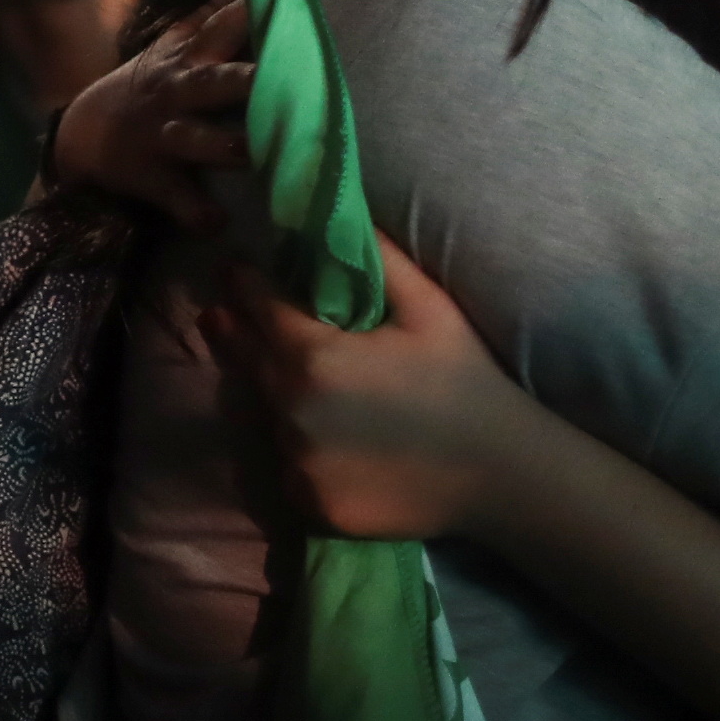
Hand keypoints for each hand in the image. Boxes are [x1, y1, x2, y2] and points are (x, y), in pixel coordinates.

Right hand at [51, 0, 258, 226]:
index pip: (222, 27)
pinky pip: (175, 195)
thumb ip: (209, 23)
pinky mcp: (151, 176)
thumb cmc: (144, 89)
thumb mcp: (169, 51)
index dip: (252, 14)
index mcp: (187, 61)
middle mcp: (178, 93)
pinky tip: (216, 222)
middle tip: (286, 78)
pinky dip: (194, 210)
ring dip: (225, 145)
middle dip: (246, 81)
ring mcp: (164, 136)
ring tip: (256, 153)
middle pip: (213, 83)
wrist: (81, 134)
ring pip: (197, 139)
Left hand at [209, 232, 528, 541]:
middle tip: (217, 314)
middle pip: (251, 364)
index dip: (243, 286)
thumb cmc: (465, 381)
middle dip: (236, 333)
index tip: (231, 269)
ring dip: (272, 395)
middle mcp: (292, 412)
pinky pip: (289, 466)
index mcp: (314, 357)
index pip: (259, 311)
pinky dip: (296, 448)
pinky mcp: (311, 506)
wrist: (502, 473)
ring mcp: (298, 463)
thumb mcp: (428, 307)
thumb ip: (378, 260)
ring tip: (281, 376)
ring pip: (269, 417)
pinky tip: (315, 436)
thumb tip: (340, 214)